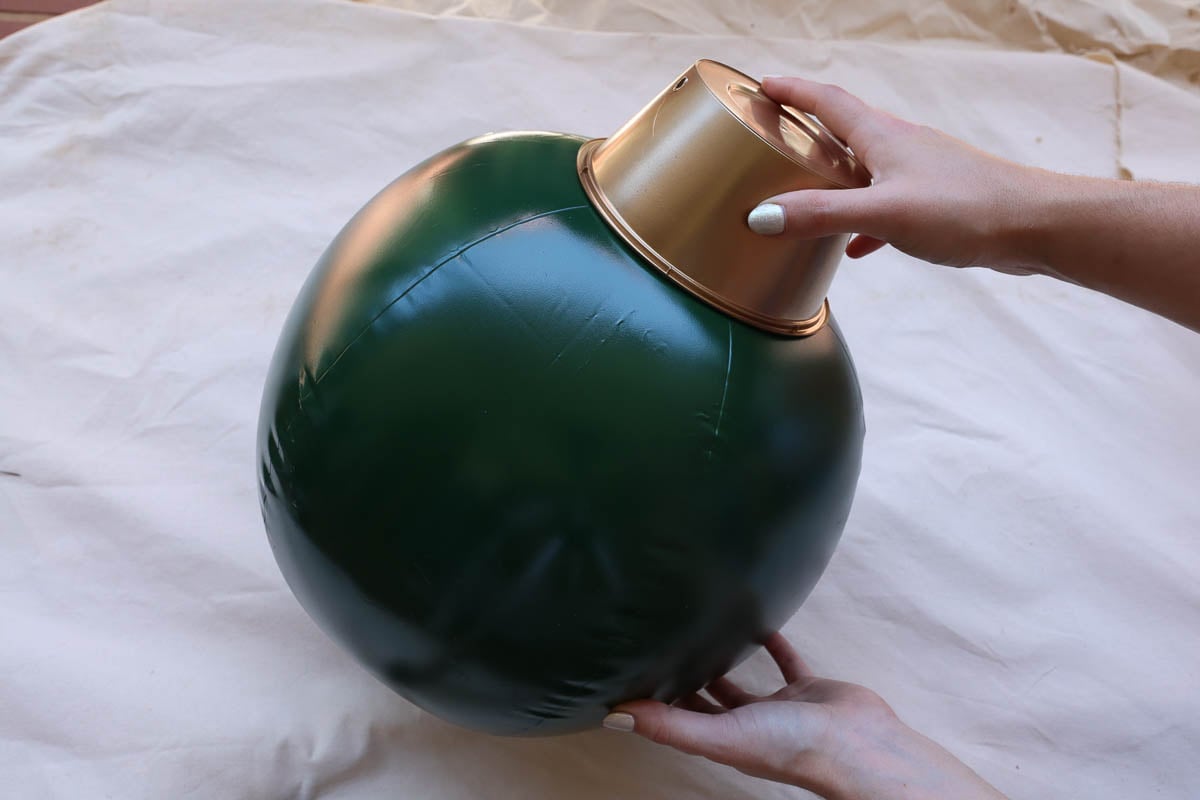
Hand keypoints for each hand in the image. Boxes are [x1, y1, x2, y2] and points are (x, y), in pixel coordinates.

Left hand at [603, 633, 1007, 799]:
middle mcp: (746, 724)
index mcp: (722, 738)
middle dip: (686, 677)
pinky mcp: (807, 690)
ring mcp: (778, 709)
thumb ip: (669, 725)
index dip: (656, 699)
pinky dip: (772, 643)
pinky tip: (760, 619)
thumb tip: (614, 717)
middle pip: (707, 700)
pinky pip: (785, 662)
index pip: (679, 717)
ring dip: (725, 660)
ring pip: (743, 682)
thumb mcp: (720, 734)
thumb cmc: (790, 746)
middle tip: (663, 643)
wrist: (856, 744)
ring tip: (702, 629)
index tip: (635, 669)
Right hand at [750, 76, 1043, 274]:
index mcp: (884, 138)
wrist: (1037, 226)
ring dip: (835, 175)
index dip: (795, 91)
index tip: (765, 85)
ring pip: (867, 168)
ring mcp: (922, 173)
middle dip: (809, 129)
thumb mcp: (883, 213)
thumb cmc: (966, 209)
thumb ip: (821, 214)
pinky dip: (865, 218)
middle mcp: (902, 147)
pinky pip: (889, 204)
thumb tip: (762, 216)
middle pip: (846, 129)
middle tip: (777, 134)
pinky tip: (857, 246)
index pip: (829, 102)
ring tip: (805, 192)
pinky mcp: (939, 202)